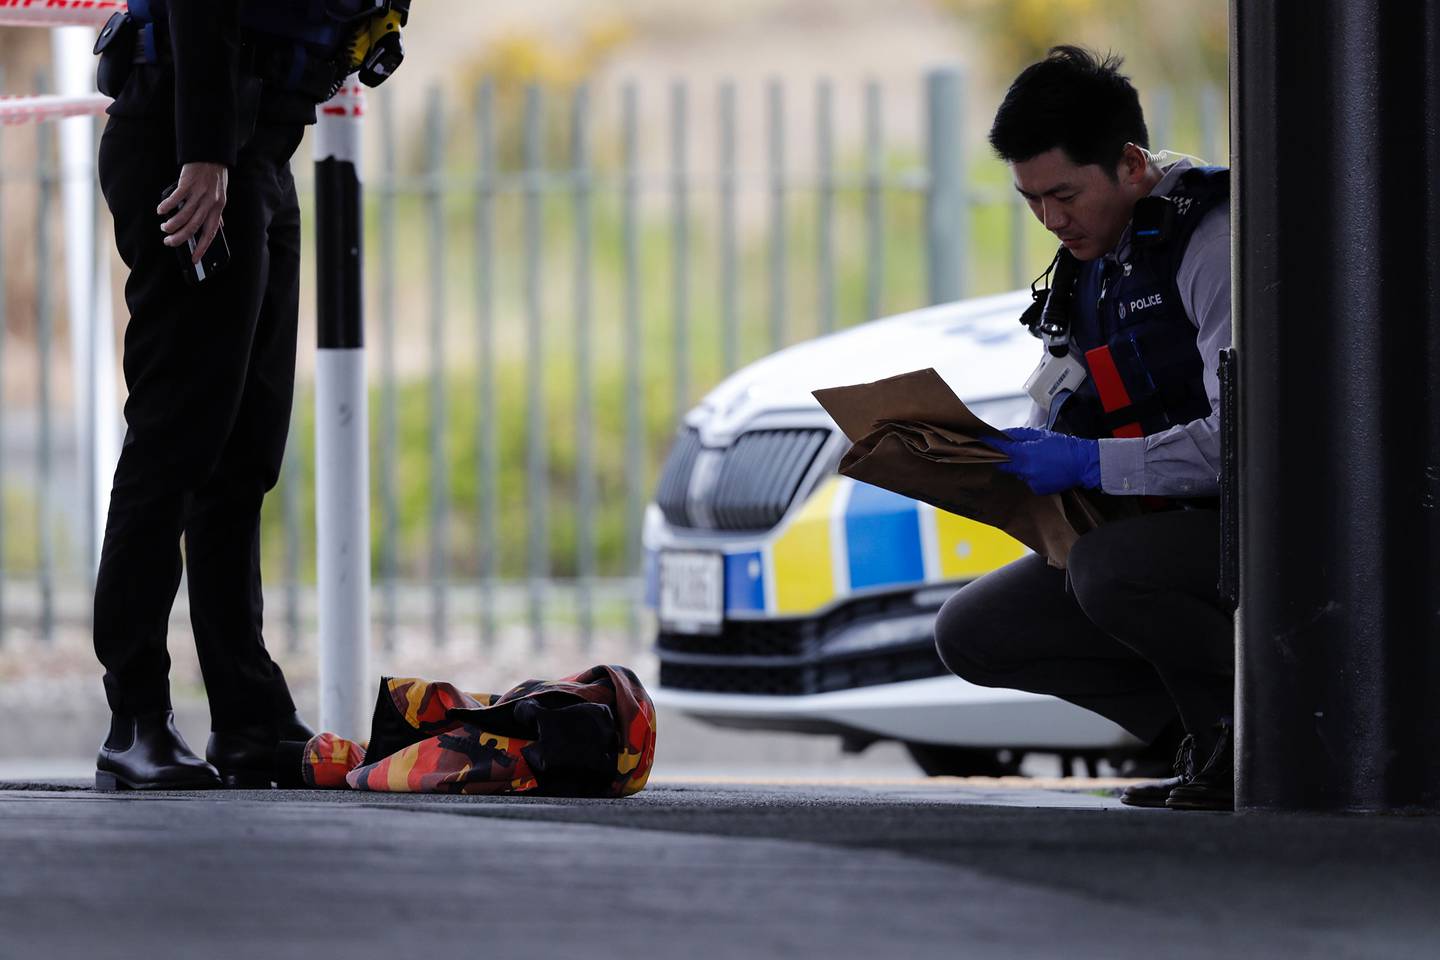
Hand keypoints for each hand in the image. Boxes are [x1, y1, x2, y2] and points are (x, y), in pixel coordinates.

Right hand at [158, 161, 228, 263]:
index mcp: (218, 208)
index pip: (211, 233)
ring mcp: (199, 193)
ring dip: (172, 224)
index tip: (195, 259)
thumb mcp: (221, 197)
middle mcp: (210, 203)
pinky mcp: (188, 183)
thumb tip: (219, 226)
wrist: (212, 155)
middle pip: (194, 226)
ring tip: (164, 228)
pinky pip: (176, 198)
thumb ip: (217, 212)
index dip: (203, 247)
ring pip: (184, 215)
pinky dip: (167, 206)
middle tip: (169, 242)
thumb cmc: (215, 177)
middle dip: (180, 238)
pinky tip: (161, 210)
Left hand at [983, 426, 1101, 494]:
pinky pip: (1028, 481)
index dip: (991, 445)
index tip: (983, 440)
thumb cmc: (1064, 446)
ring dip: (1022, 466)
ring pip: (1018, 473)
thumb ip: (1019, 435)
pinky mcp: (1038, 489)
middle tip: (1013, 451)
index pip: (1001, 450)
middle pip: (1006, 464)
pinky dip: (1032, 475)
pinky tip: (1044, 469)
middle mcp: (1025, 470)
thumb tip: (1003, 434)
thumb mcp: (1041, 435)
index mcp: (1025, 454)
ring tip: (1039, 459)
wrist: (1084, 463)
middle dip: (1006, 457)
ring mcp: (1031, 482)